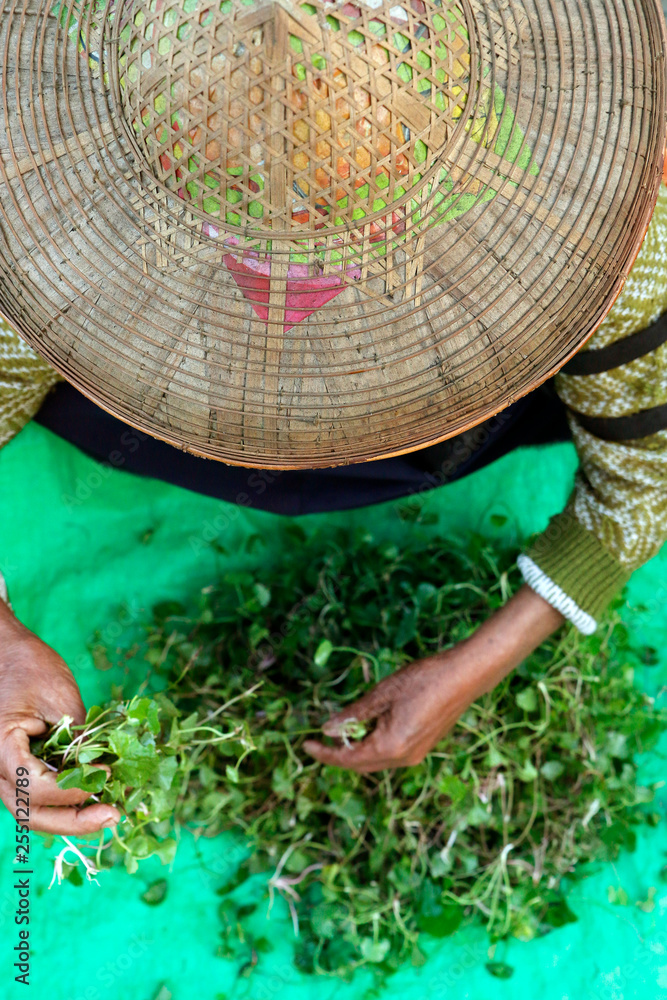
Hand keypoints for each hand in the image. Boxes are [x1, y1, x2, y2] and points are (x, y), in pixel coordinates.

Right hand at [0, 601, 120, 833]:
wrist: (7, 653)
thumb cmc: (30, 668)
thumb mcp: (60, 699)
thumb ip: (78, 739)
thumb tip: (110, 770)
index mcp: (0, 748)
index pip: (34, 786)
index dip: (73, 788)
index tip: (108, 774)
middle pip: (31, 813)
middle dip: (75, 821)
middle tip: (114, 815)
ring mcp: (3, 774)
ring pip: (33, 812)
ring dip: (71, 818)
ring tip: (108, 812)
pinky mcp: (17, 771)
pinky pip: (37, 797)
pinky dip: (65, 802)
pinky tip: (95, 796)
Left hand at [303, 584, 564, 771]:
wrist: (465, 676)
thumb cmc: (423, 680)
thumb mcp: (383, 693)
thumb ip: (354, 714)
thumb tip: (328, 728)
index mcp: (390, 747)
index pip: (349, 759)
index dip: (325, 753)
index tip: (306, 744)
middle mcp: (403, 759)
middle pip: (362, 765)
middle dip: (340, 754)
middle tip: (320, 740)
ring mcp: (416, 754)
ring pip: (376, 760)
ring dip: (357, 749)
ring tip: (342, 730)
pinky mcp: (423, 746)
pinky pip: (390, 753)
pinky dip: (374, 745)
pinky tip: (368, 726)